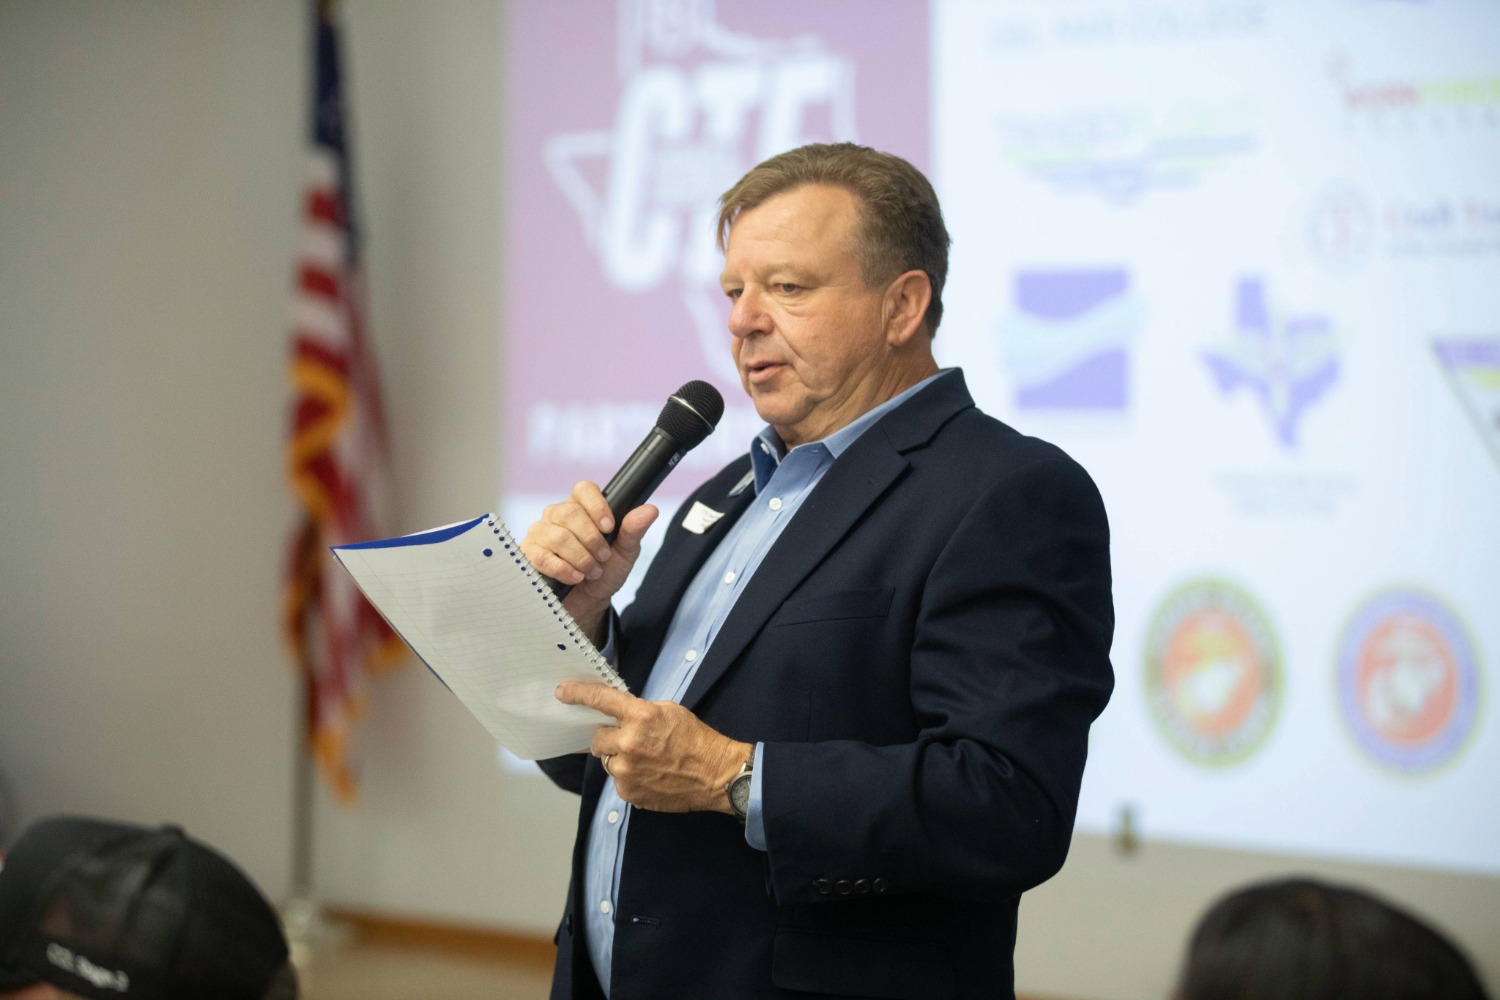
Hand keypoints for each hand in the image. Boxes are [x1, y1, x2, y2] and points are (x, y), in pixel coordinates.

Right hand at [520, 481, 657, 639]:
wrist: (587, 603)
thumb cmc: (605, 573)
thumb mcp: (624, 553)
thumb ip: (633, 531)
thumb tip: (650, 510)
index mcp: (582, 508)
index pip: (584, 489)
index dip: (597, 506)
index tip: (609, 527)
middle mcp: (557, 515)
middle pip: (570, 513)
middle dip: (591, 539)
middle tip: (603, 558)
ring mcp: (540, 533)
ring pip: (557, 536)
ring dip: (580, 557)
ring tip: (591, 572)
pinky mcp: (528, 553)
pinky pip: (542, 556)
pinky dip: (564, 569)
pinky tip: (575, 577)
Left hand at [557, 682, 751, 813]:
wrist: (715, 774)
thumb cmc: (695, 738)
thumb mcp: (669, 710)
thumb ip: (639, 711)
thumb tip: (617, 714)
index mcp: (640, 717)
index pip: (600, 701)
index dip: (578, 694)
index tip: (562, 692)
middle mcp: (628, 743)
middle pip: (597, 738)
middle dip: (608, 737)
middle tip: (628, 740)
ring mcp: (626, 771)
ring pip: (607, 761)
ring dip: (619, 758)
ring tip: (645, 761)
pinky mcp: (628, 792)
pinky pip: (618, 780)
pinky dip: (629, 777)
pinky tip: (650, 775)